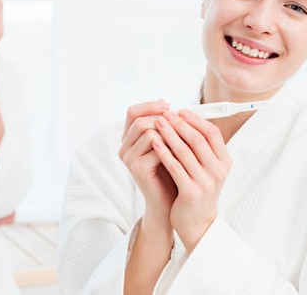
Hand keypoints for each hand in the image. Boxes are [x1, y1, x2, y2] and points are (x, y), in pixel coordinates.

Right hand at [119, 100, 176, 221]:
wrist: (170, 201)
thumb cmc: (171, 170)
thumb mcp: (167, 144)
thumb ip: (164, 127)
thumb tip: (170, 106)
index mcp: (129, 138)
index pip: (132, 112)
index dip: (149, 105)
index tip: (168, 105)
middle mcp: (125, 147)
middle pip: (139, 120)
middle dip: (162, 119)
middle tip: (179, 121)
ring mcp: (129, 158)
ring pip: (148, 131)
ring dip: (169, 132)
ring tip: (182, 137)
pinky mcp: (137, 168)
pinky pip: (156, 147)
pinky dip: (172, 146)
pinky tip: (182, 151)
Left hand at [152, 109, 230, 251]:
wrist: (197, 223)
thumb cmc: (197, 189)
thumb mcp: (206, 168)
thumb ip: (200, 147)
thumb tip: (185, 118)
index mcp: (224, 162)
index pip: (212, 133)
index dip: (196, 120)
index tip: (181, 111)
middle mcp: (218, 171)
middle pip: (198, 140)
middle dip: (180, 124)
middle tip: (166, 113)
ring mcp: (205, 182)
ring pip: (185, 151)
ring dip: (169, 134)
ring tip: (157, 123)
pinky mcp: (191, 192)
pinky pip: (175, 167)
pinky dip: (164, 152)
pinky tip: (155, 143)